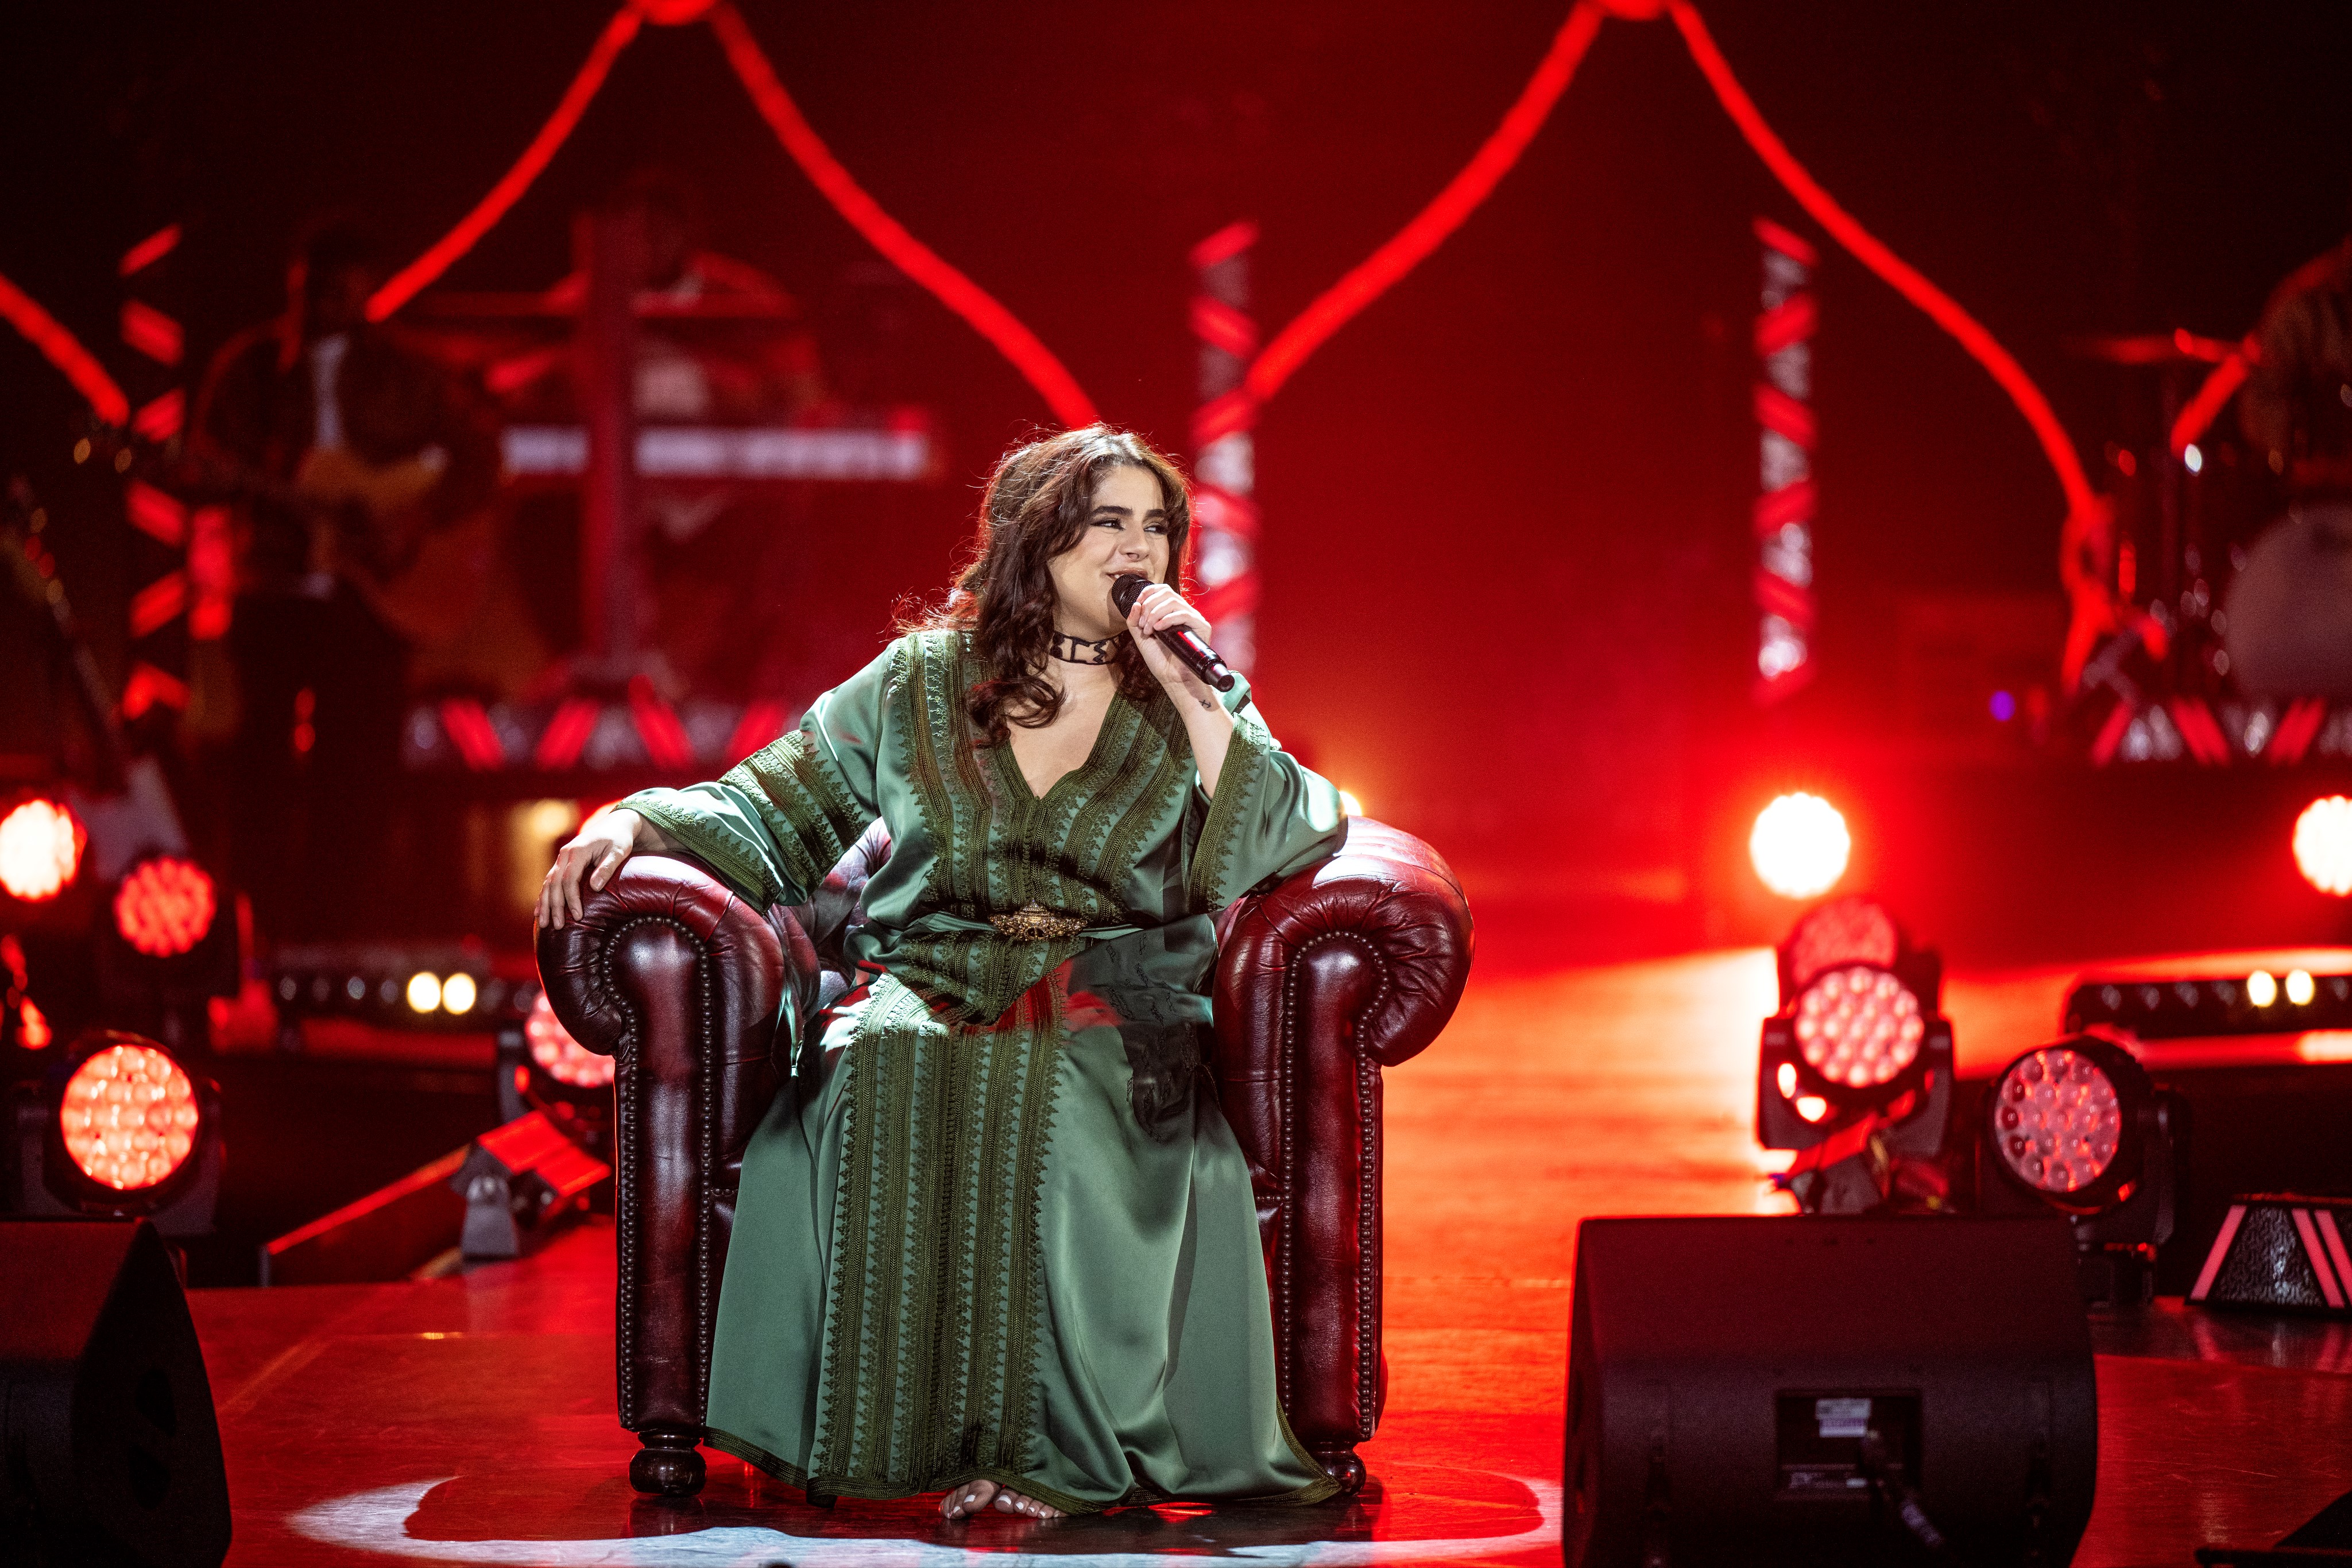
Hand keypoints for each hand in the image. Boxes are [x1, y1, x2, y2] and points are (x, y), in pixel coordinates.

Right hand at [538, 809, 642, 930]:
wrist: (615, 824)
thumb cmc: (619, 839)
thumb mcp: (619, 851)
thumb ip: (606, 868)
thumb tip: (595, 888)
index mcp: (577, 851)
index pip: (569, 879)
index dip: (572, 899)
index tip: (578, 916)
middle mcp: (565, 854)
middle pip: (554, 883)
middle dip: (554, 906)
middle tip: (557, 927)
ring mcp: (561, 858)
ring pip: (547, 883)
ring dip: (545, 904)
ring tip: (544, 924)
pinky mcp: (562, 863)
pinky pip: (549, 881)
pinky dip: (544, 896)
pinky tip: (539, 911)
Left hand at [1121, 581, 1216, 702]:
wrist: (1172, 677)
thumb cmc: (1160, 660)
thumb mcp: (1141, 637)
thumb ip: (1134, 621)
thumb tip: (1136, 603)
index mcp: (1171, 612)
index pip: (1162, 590)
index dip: (1148, 592)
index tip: (1137, 605)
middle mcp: (1184, 612)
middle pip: (1167, 593)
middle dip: (1149, 606)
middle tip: (1142, 624)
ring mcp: (1193, 618)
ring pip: (1174, 602)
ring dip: (1155, 613)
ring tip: (1149, 629)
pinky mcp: (1202, 627)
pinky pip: (1184, 614)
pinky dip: (1167, 619)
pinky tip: (1158, 629)